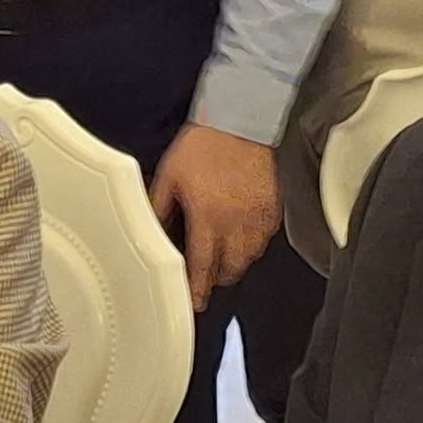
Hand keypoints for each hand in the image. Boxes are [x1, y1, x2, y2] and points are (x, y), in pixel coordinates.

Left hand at [148, 124, 281, 311]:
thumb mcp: (169, 176)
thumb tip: (149, 233)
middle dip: (216, 277)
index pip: (203, 268)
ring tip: (221, 253)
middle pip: (230, 271)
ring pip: (249, 259)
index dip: (197, 290)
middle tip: (204, 273)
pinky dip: (252, 245)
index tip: (193, 301)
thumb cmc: (204, 144)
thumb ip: (158, 210)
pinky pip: (264, 241)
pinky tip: (240, 234)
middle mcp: (236, 225)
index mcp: (208, 219)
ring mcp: (258, 219)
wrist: (241, 120)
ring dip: (234, 263)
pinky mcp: (274, 210)